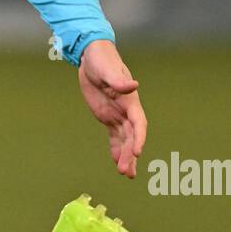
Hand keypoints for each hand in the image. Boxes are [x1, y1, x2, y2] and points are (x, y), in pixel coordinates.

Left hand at [77, 40, 146, 178]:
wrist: (91, 57)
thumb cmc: (101, 60)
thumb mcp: (106, 69)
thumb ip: (118, 80)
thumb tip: (133, 85)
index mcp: (130, 100)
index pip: (138, 123)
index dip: (139, 137)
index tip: (137, 152)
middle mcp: (127, 110)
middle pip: (132, 136)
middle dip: (130, 154)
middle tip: (126, 172)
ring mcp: (118, 115)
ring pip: (125, 140)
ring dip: (126, 156)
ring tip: (126, 174)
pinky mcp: (108, 117)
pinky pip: (115, 137)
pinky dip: (116, 149)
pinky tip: (117, 163)